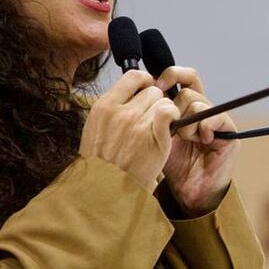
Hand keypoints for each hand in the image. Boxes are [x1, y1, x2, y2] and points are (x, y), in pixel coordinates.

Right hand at [79, 70, 179, 189]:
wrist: (106, 191)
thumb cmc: (102, 164)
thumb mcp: (95, 130)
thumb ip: (112, 109)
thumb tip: (132, 91)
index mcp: (103, 107)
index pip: (133, 77)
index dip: (145, 84)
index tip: (147, 94)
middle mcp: (119, 111)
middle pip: (152, 89)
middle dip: (155, 103)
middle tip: (151, 121)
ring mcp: (136, 123)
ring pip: (163, 101)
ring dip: (164, 114)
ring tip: (156, 131)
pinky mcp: (153, 136)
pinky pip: (169, 111)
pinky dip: (173, 117)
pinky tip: (169, 129)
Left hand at [157, 66, 239, 215]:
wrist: (189, 192)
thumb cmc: (171, 165)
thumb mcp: (156, 135)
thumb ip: (153, 114)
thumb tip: (142, 87)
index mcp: (184, 107)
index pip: (182, 78)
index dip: (170, 75)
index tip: (156, 84)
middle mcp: (202, 110)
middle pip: (190, 87)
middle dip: (176, 105)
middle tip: (172, 127)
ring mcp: (216, 120)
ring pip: (199, 102)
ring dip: (188, 121)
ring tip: (186, 139)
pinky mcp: (229, 133)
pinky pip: (216, 117)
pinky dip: (205, 126)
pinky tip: (202, 139)